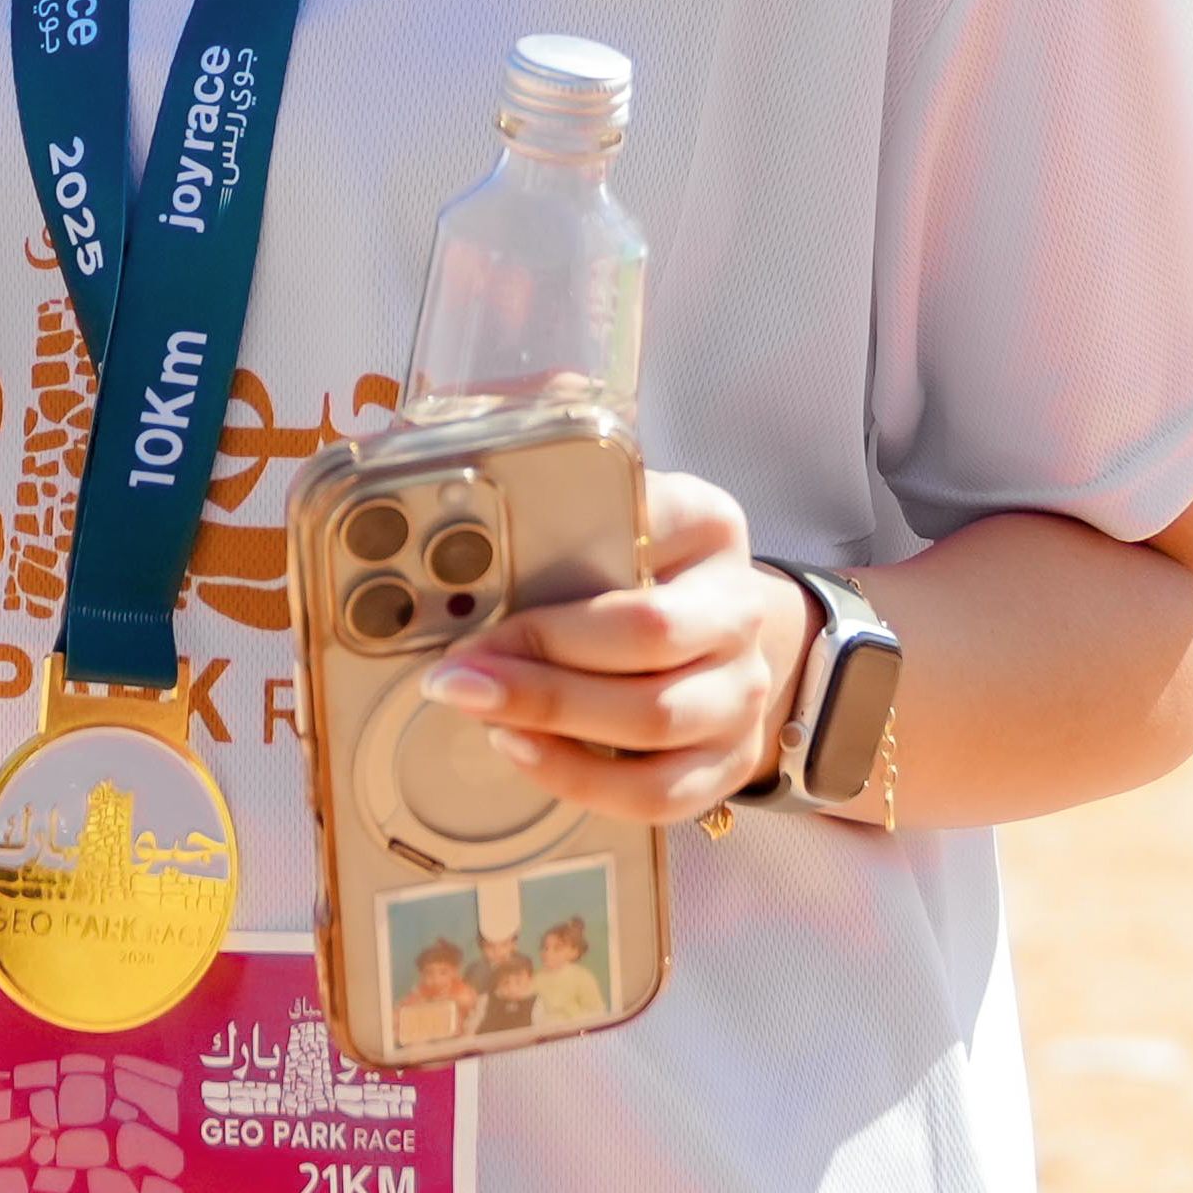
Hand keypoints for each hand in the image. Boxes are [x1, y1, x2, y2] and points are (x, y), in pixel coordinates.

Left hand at [418, 470, 805, 822]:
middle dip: (539, 653)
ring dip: (550, 716)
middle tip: (453, 665)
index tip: (475, 566)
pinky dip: (579, 778)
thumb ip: (562, 452)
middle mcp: (738, 607)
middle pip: (647, 634)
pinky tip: (517, 748)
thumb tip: (505, 401)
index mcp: (708, 522)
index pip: (649, 521)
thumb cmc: (638, 565)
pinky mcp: (726, 762)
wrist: (722, 639)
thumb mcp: (613, 499)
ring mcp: (739, 691)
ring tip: (472, 703)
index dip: (558, 550)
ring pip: (654, 718)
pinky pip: (657, 792)